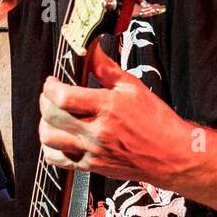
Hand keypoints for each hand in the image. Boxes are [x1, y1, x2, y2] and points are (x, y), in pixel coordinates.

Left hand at [38, 40, 188, 184]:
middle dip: (44, 101)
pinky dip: (50, 148)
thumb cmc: (157, 121)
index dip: (50, 87)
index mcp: (107, 107)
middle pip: (52, 116)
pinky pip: (58, 160)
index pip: (63, 97)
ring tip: (52, 117)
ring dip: (44, 125)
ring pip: (49, 139)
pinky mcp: (92, 167)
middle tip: (50, 95)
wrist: (171, 156)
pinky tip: (59, 138)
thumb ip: (107, 68)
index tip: (52, 82)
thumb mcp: (133, 87)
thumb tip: (92, 49)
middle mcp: (97, 131)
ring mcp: (93, 151)